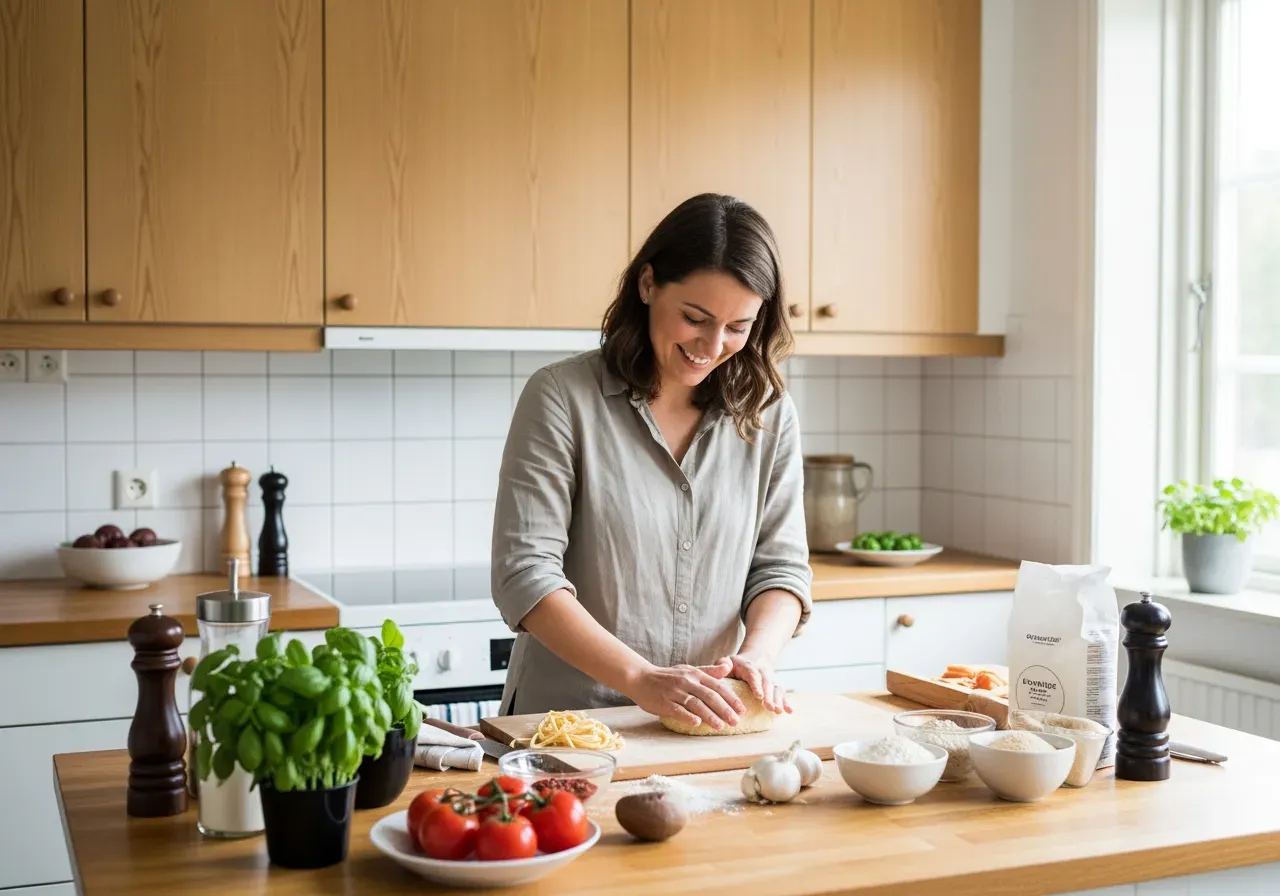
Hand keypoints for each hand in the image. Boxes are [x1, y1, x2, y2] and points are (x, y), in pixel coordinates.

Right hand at [623, 658, 747, 730]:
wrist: (641, 678)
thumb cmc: (668, 676)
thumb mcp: (689, 670)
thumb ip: (709, 671)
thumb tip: (728, 667)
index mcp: (695, 674)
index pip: (717, 686)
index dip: (731, 698)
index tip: (742, 710)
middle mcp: (687, 682)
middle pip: (709, 696)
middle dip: (724, 709)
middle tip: (735, 722)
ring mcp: (675, 692)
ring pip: (696, 704)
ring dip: (710, 715)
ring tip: (721, 726)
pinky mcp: (663, 702)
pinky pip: (677, 710)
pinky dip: (687, 716)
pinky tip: (697, 723)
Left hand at [718, 652, 790, 714]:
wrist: (756, 657)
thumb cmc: (736, 665)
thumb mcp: (728, 661)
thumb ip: (722, 663)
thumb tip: (725, 666)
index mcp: (748, 666)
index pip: (753, 675)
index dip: (757, 685)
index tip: (759, 696)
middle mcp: (762, 672)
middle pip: (767, 683)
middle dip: (769, 696)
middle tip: (770, 707)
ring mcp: (771, 679)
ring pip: (776, 688)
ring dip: (778, 700)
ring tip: (778, 711)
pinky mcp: (776, 686)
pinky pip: (782, 693)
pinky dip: (786, 702)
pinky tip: (790, 711)